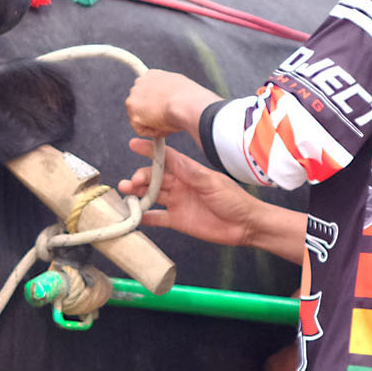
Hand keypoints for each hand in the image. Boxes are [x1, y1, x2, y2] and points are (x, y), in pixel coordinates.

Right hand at [118, 138, 261, 247]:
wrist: (245, 225)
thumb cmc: (234, 199)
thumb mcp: (213, 183)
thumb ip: (191, 173)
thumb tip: (173, 159)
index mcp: (189, 172)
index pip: (165, 158)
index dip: (149, 151)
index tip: (134, 144)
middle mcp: (180, 185)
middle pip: (154, 178)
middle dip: (140, 177)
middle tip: (131, 182)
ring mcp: (178, 202)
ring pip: (151, 195)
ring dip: (137, 194)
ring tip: (126, 194)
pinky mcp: (178, 220)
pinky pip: (157, 217)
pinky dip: (144, 217)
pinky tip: (133, 216)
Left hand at [125, 69, 215, 137]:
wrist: (189, 103)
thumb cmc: (192, 97)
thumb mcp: (181, 87)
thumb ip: (171, 90)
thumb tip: (174, 98)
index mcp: (152, 75)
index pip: (148, 91)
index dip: (156, 103)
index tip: (164, 109)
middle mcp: (140, 83)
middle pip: (141, 104)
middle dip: (151, 113)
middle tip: (167, 118)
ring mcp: (135, 97)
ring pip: (140, 117)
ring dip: (153, 123)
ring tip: (169, 122)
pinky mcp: (134, 113)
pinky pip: (141, 129)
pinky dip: (153, 132)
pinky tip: (165, 127)